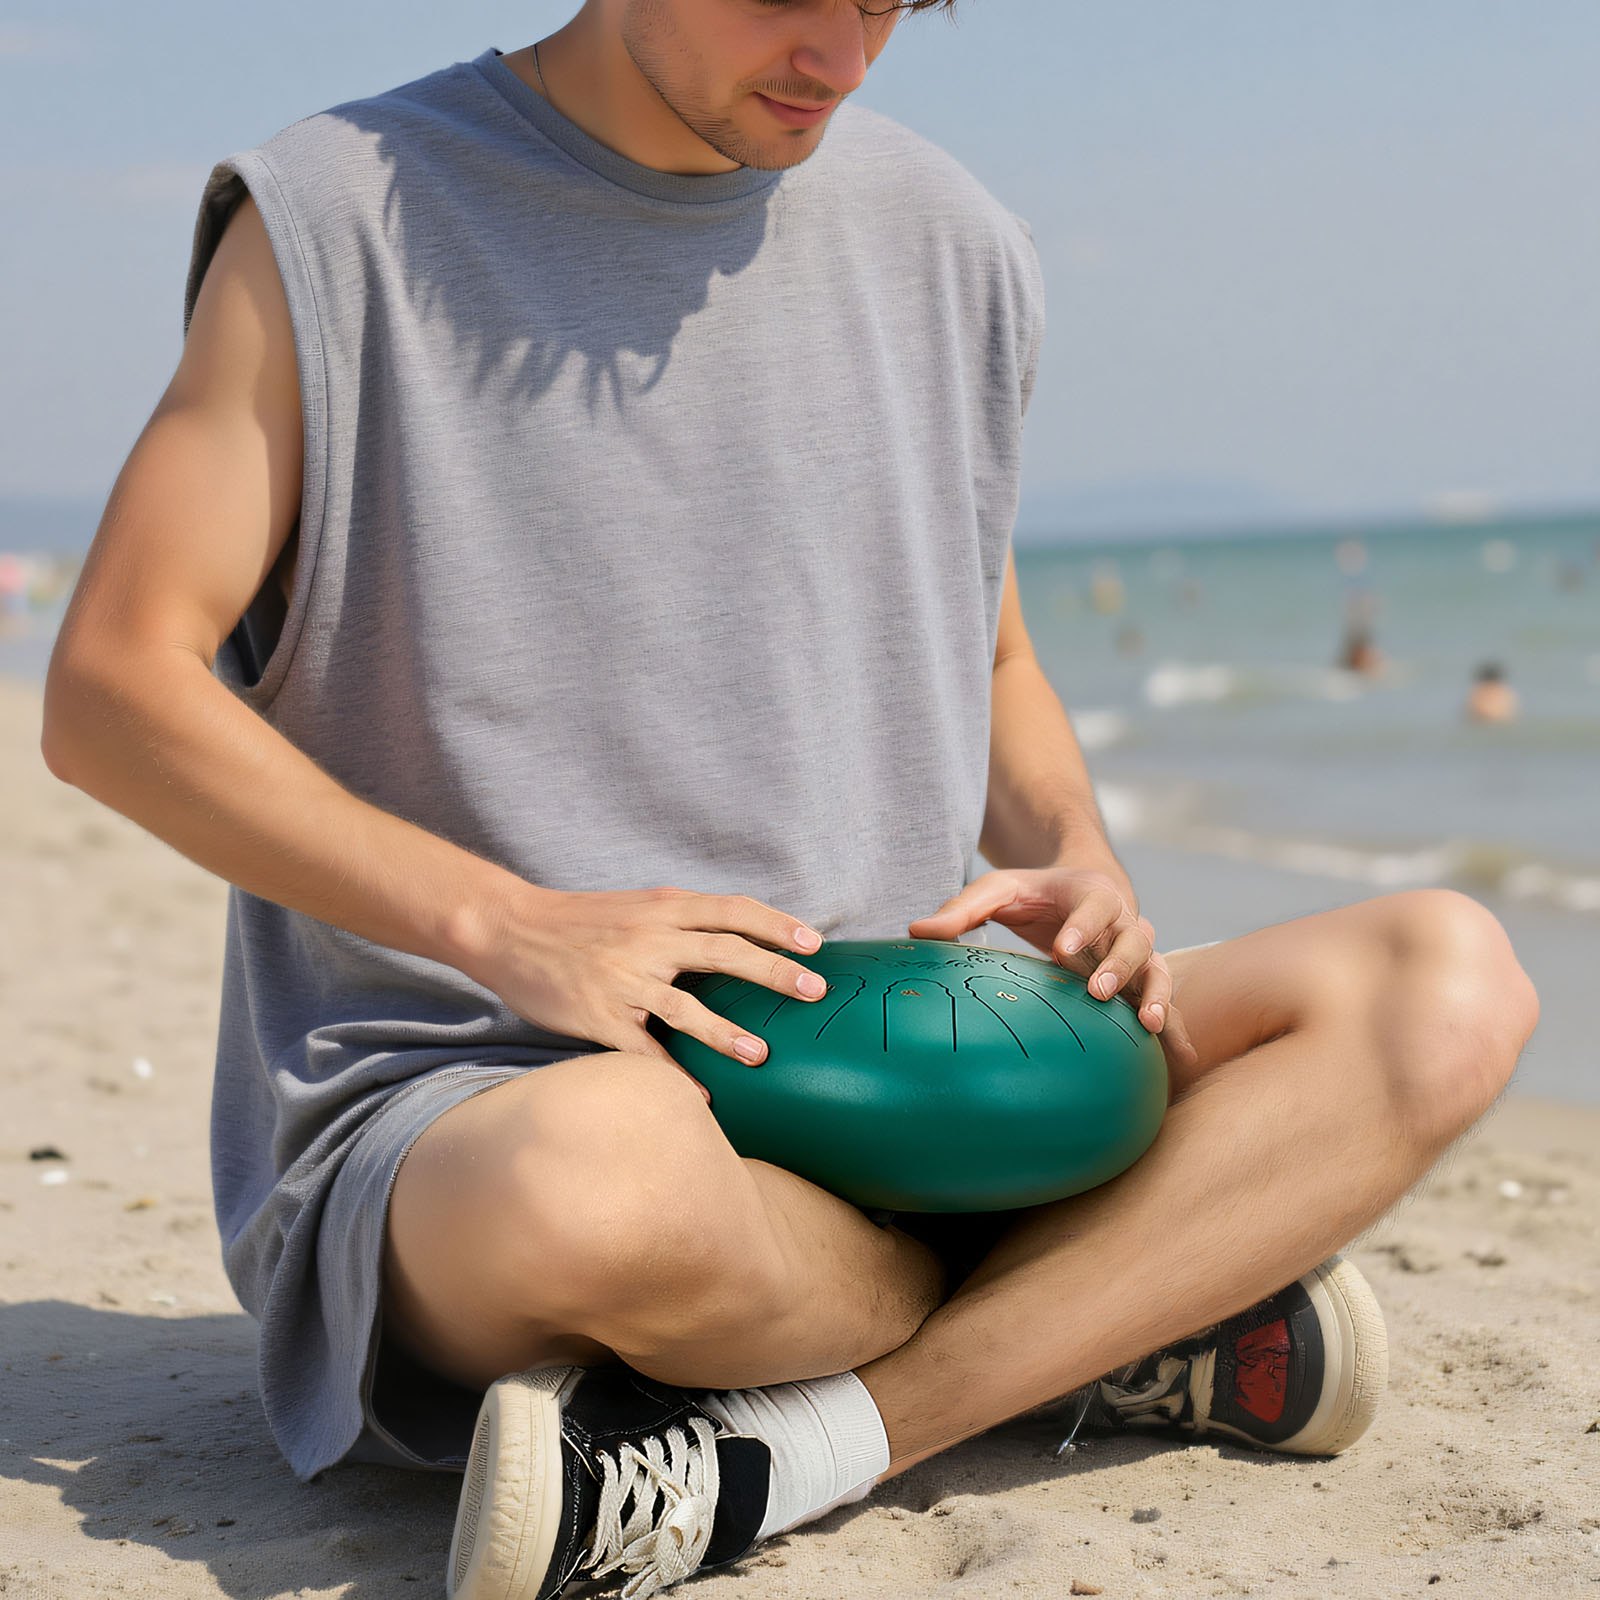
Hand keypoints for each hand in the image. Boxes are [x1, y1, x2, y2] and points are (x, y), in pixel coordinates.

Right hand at [456, 884, 831, 1102]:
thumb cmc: (580, 921)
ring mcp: (623, 978)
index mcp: (663, 907)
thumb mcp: (637, 907)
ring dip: (726, 1032)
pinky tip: (702, 1098)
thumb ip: (683, 920)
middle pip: (723, 951)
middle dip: (773, 970)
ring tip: (761, 1055)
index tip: (816, 942)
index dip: (777, 923)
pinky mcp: (598, 1015)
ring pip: (685, 1006)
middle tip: (814, 990)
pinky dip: (674, 1076)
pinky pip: (642, 1052)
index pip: (732, 909)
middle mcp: (648, 939)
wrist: (509, 928)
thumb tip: (739, 938)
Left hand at [908, 866, 1197, 1071]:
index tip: (1062, 949)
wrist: (1080, 891)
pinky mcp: (1142, 983)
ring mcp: (1138, 954)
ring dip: (1157, 996)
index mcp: (1091, 893)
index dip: (1082, 926)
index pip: (1093, 905)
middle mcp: (1124, 921)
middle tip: (1097, 991)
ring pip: (1158, 970)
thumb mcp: (998, 890)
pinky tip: (1179, 1062)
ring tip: (1150, 1026)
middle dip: (1119, 966)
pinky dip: (1177, 1030)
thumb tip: (916, 931)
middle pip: (1135, 940)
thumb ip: (961, 909)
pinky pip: (1164, 1004)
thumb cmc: (1034, 893)